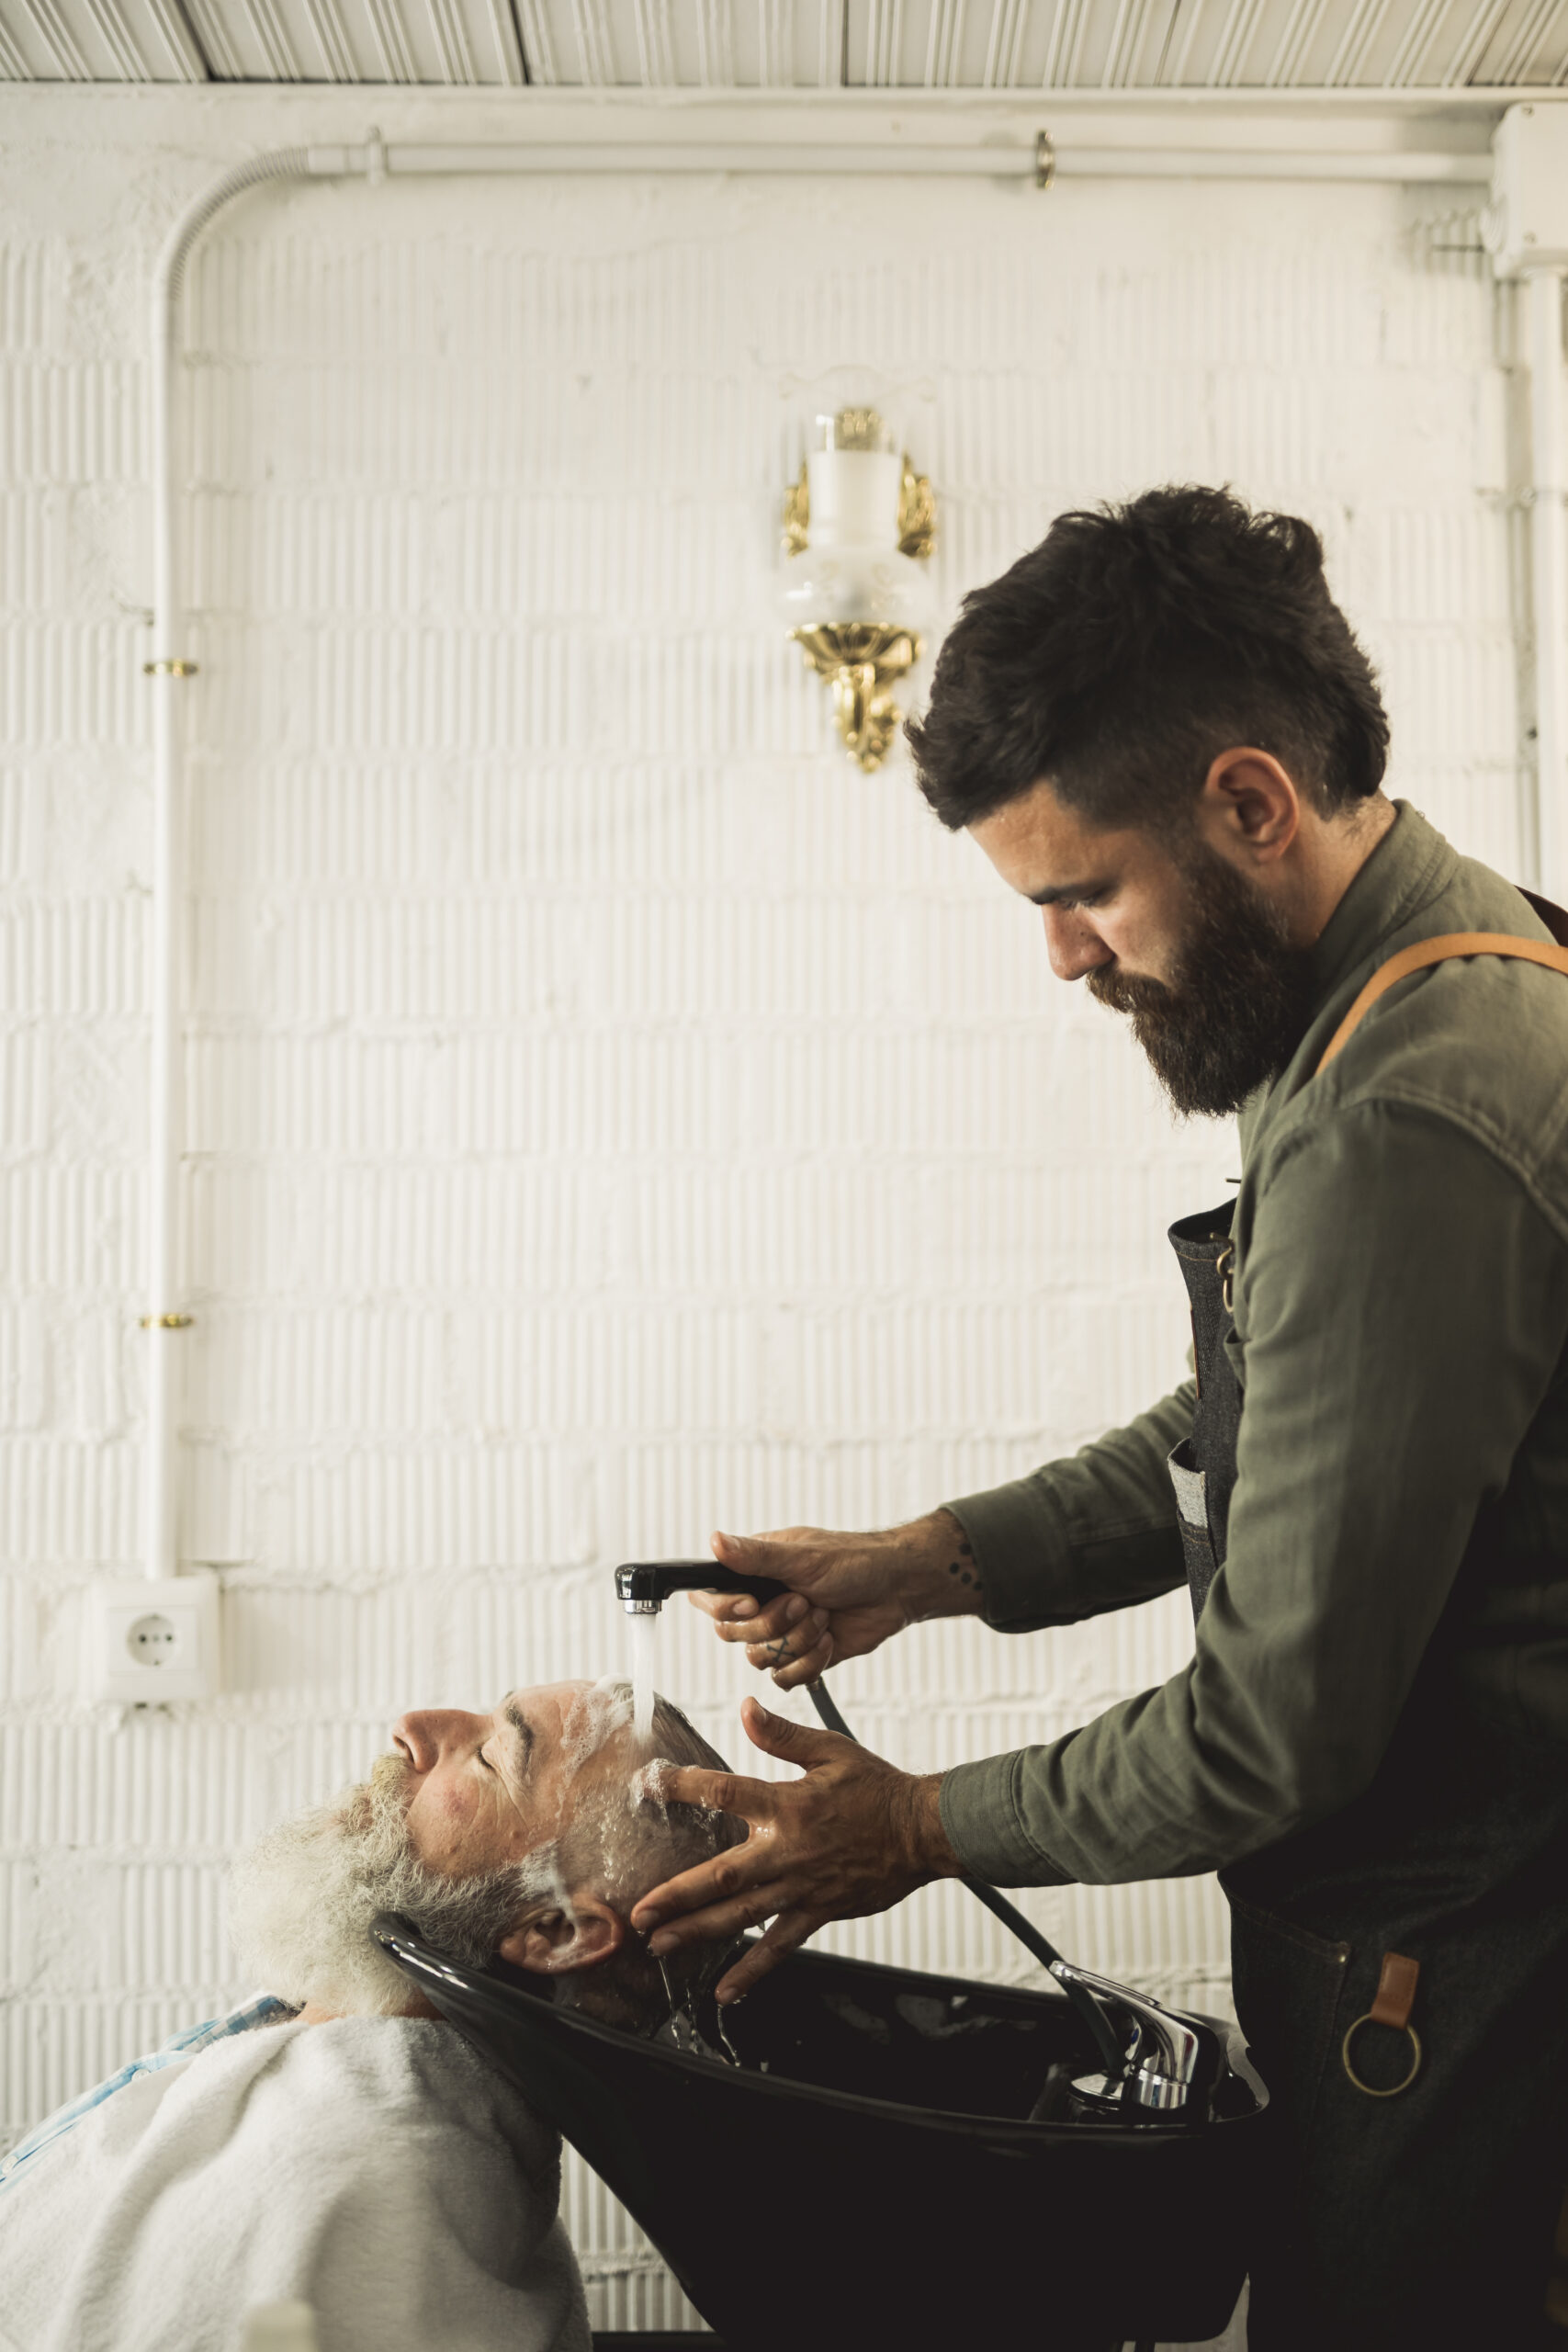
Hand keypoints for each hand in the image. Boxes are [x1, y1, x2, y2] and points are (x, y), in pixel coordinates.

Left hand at [629, 1695, 961, 2001]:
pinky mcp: (818, 1912)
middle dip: (676, 1896)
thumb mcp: (830, 1750)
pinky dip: (751, 1971)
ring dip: (698, 1933)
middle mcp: (787, 1850)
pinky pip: (779, 1947)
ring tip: (660, 1945)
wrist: (922, 1832)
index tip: (647, 1784)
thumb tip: (746, 1707)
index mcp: (787, 1804)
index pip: (724, 1792)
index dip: (682, 1786)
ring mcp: (802, 1888)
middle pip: (721, 1877)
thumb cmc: (876, 1787)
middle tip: (638, 1914)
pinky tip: (724, 1991)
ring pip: (741, 1917)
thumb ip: (782, 1736)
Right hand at [690, 1513, 984, 1690]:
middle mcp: (762, 1602)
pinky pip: (784, 1678)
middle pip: (733, 1634)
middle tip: (804, 1603)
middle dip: (773, 1624)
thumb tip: (715, 1540)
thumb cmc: (854, 1562)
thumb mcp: (803, 1556)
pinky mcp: (800, 1656)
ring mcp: (780, 1632)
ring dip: (797, 1642)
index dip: (726, 1608)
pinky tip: (829, 1639)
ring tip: (824, 1617)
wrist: (897, 1590)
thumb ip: (756, 1556)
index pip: (711, 1598)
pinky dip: (808, 1663)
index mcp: (754, 1572)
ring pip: (760, 1659)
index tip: (754, 1602)